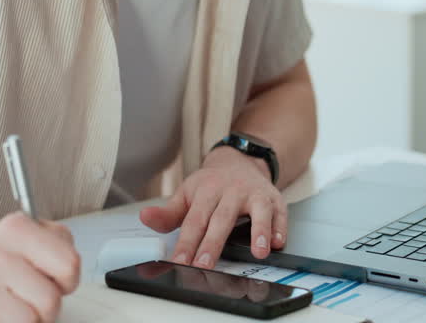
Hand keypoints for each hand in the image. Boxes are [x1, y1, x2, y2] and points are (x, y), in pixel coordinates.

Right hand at [0, 212, 80, 322]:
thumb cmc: (14, 249)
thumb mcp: (46, 234)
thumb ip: (65, 250)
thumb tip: (69, 275)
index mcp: (16, 228)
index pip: (69, 266)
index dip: (69, 278)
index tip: (58, 276)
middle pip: (49, 301)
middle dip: (50, 302)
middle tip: (38, 292)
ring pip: (28, 320)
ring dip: (31, 316)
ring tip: (21, 300)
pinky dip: (9, 322)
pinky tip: (3, 306)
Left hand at [139, 146, 286, 268]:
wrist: (239, 161)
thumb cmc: (211, 184)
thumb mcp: (187, 194)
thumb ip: (168, 213)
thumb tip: (145, 218)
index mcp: (206, 191)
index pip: (194, 220)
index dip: (186, 242)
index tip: (179, 262)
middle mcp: (231, 191)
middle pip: (222, 219)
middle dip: (214, 243)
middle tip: (206, 265)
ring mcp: (254, 194)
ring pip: (258, 212)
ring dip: (259, 232)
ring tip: (259, 253)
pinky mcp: (274, 199)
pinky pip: (280, 213)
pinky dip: (281, 227)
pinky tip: (278, 243)